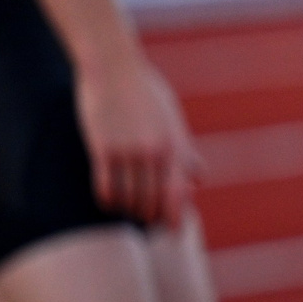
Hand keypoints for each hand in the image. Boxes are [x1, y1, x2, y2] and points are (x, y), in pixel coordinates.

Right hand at [75, 55, 200, 225]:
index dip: (176, 216)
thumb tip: (199, 179)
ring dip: (129, 209)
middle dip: (151, 217)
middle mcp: (155, 151)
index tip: (174, 233)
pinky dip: (108, 200)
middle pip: (153, 200)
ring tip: (128, 212)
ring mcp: (129, 151)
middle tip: (147, 226)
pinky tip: (108, 201)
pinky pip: (106, 188)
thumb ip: (185, 151)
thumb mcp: (172, 119)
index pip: (178, 191)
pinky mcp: (103, 148)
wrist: (114, 68)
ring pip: (129, 198)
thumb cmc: (146, 92)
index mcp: (176, 143)